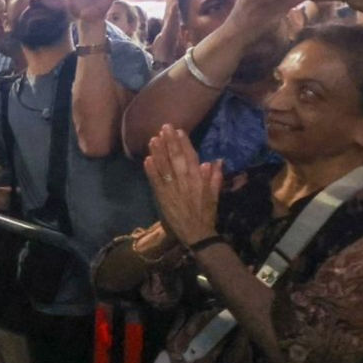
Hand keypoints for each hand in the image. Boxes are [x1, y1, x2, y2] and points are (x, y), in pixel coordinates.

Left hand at [143, 124, 221, 246]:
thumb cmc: (206, 213)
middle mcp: (185, 182)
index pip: (191, 157)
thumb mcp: (215, 195)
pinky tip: (147, 159)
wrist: (196, 234)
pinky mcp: (162, 197)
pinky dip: (151, 171)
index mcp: (199, 180)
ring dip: (158, 152)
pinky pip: (156, 182)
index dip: (184, 143)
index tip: (179, 131)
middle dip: (170, 142)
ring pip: (164, 167)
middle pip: (176, 158)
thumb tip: (215, 161)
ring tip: (154, 139)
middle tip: (164, 127)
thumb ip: (215, 178)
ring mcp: (172, 189)